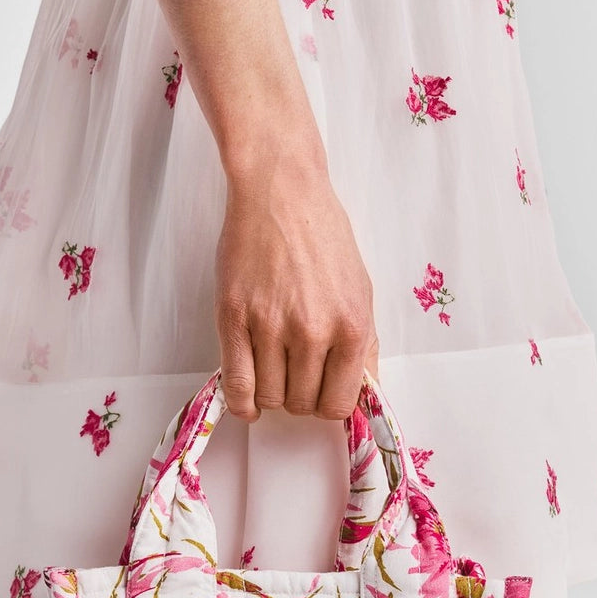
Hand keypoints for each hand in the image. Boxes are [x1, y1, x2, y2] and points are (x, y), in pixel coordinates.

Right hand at [213, 149, 378, 421]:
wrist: (281, 193)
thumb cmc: (322, 237)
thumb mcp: (360, 290)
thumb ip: (363, 345)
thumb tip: (362, 393)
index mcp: (351, 326)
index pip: (338, 404)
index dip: (327, 403)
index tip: (320, 391)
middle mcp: (313, 331)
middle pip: (302, 404)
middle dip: (298, 397)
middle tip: (294, 373)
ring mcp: (270, 326)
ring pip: (270, 397)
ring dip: (271, 393)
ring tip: (272, 369)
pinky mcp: (234, 318)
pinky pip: (237, 385)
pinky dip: (241, 402)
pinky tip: (247, 400)